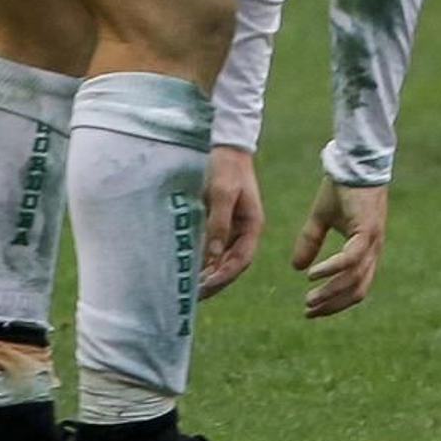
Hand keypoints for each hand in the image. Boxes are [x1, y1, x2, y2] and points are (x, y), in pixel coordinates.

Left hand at [200, 146, 263, 298]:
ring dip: (208, 273)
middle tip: (193, 296)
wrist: (225, 144)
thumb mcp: (222, 193)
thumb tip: (212, 257)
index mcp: (252, 225)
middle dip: (215, 281)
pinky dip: (202, 259)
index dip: (224, 276)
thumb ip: (219, 224)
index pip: (240, 260)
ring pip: (221, 258)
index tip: (206, 287)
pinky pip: (213, 246)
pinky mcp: (220, 220)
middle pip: (231, 264)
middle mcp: (244, 230)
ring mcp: (233, 226)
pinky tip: (188, 266)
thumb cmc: (226, 166)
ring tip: (188, 287)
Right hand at [291, 177, 387, 317]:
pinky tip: (313, 275)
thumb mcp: (321, 219)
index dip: (334, 302)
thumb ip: (310, 242)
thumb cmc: (342, 188)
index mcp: (364, 250)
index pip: (354, 286)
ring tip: (309, 300)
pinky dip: (332, 269)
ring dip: (331, 292)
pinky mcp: (366, 230)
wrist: (353, 161)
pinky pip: (350, 258)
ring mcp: (371, 241)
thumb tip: (296, 268)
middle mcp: (371, 250)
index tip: (312, 310)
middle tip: (308, 311)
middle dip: (332, 304)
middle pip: (356, 290)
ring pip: (353, 278)